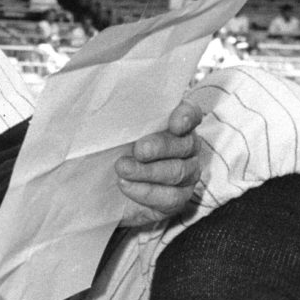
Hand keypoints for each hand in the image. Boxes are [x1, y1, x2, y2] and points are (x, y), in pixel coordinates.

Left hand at [115, 99, 203, 225]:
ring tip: (123, 169)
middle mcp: (187, 146)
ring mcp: (187, 173)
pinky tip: (126, 185)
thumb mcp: (116, 129)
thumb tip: (108, 102)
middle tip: (139, 150)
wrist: (108, 184)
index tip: (175, 123)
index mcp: (177, 122)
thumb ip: (121, 115)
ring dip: (148, 171)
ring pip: (179, 172)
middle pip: (186, 144)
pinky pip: (171, 197)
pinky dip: (147, 192)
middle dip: (161, 147)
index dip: (187, 116)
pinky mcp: (178, 197)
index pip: (191, 113)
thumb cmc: (116, 146)